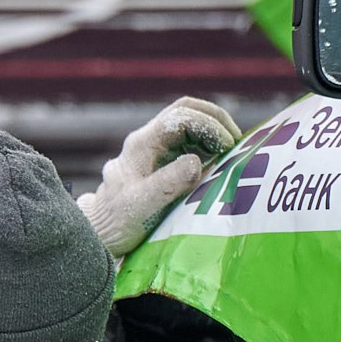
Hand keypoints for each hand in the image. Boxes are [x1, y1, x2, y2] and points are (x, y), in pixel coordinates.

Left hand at [77, 97, 244, 256]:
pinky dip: (209, 146)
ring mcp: (155, 149)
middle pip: (186, 111)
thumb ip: (169, 183)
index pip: (180, 116)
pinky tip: (221, 161)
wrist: (101, 231)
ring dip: (214, 131)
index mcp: (142, 144)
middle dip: (216, 120)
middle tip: (239, 140)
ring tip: (234, 151)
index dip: (208, 125)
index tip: (228, 147)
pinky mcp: (162, 161)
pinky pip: (189, 142)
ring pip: (189, 124)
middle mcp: (148, 140)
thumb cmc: (119, 220)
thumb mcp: (143, 205)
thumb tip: (196, 163)